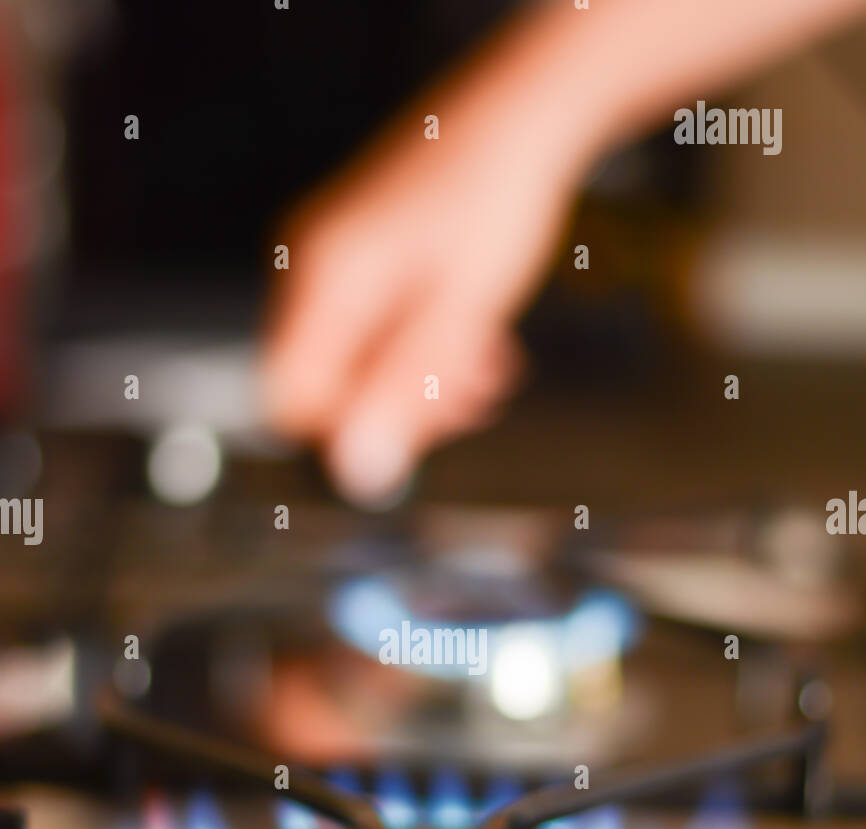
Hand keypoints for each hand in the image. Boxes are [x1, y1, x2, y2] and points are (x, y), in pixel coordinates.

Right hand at [261, 30, 580, 506]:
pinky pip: (376, 328)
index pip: (292, 399)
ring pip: (360, 360)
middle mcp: (312, 269)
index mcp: (324, 282)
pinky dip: (424, 347)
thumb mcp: (460, 313)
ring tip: (486, 374)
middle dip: (399, 406)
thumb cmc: (495, 201)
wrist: (522, 115)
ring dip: (422, 381)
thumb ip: (403, 393)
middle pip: (328, 384)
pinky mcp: (363, 257)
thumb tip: (358, 473)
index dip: (351, 433)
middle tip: (471, 402)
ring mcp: (335, 261)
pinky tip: (478, 346)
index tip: (419, 434)